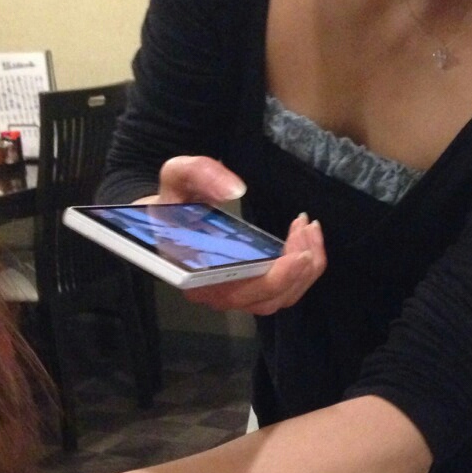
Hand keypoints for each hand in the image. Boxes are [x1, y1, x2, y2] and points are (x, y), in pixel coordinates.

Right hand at [140, 155, 326, 314]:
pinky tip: (308, 238)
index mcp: (194, 277)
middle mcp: (215, 295)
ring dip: (306, 269)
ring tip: (310, 228)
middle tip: (306, 227)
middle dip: (298, 267)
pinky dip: (303, 268)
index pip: (240, 292)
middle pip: (269, 299)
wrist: (161, 218)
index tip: (298, 253)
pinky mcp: (248, 287)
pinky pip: (283, 289)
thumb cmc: (169, 201)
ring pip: (281, 298)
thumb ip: (200, 174)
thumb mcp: (176, 176)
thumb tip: (236, 190)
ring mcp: (233, 294)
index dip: (275, 278)